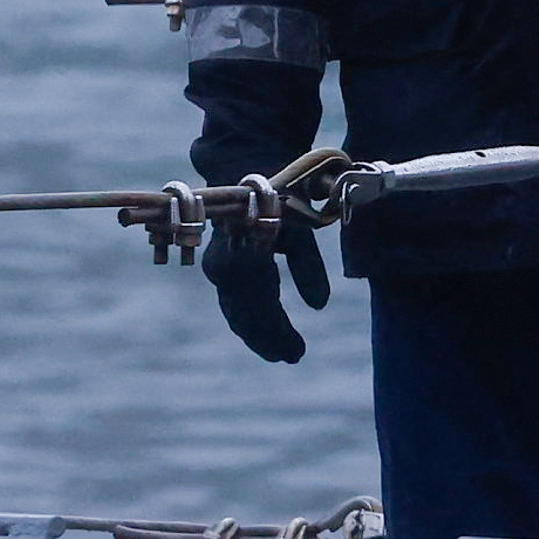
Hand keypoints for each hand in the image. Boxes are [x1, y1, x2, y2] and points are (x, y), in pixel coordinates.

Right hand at [203, 211, 327, 367]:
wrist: (245, 180)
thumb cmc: (280, 201)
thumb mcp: (300, 229)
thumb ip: (308, 267)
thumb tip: (319, 306)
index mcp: (246, 257)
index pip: (262, 306)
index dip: (279, 332)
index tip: (297, 353)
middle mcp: (225, 268)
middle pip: (246, 315)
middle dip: (268, 339)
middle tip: (293, 358)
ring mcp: (219, 271)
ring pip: (237, 313)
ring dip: (258, 336)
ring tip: (283, 354)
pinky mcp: (221, 272)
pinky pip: (233, 305)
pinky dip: (249, 322)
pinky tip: (264, 336)